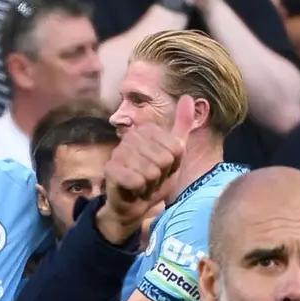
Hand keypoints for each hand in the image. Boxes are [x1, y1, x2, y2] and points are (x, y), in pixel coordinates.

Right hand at [95, 95, 192, 243]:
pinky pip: (137, 181)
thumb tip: (189, 96)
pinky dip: (139, 191)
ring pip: (151, 172)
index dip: (174, 165)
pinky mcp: (110, 169)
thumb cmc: (154, 179)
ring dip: (150, 185)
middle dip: (162, 176)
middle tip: (151, 179)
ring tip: (143, 185)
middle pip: (165, 160)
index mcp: (147, 130)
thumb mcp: (174, 154)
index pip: (177, 149)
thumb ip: (182, 126)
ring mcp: (119, 152)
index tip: (163, 169)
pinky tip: (133, 190)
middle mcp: (131, 136)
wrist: (133, 204)